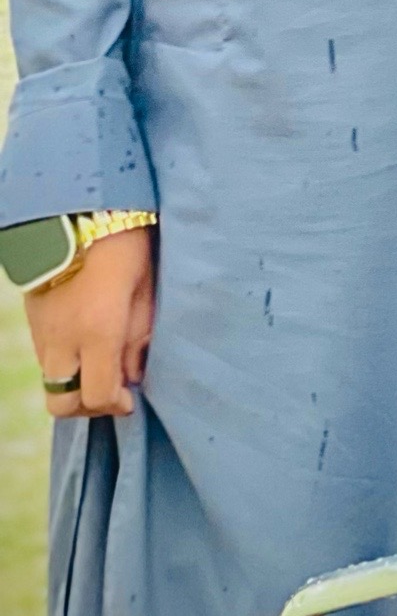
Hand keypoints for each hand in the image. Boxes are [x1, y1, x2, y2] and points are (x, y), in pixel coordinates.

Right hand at [23, 230, 156, 420]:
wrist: (80, 210)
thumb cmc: (127, 247)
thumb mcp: (145, 294)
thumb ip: (137, 342)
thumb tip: (131, 376)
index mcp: (97, 332)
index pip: (96, 397)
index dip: (115, 405)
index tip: (131, 396)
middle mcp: (62, 338)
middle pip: (61, 403)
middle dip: (88, 406)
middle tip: (112, 389)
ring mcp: (41, 330)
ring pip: (49, 381)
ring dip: (73, 384)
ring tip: (99, 365)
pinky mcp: (32, 318)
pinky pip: (43, 356)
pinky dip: (63, 362)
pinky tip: (84, 344)